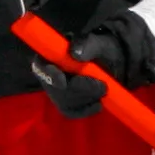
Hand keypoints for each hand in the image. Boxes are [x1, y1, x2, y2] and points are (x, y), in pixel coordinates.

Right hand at [35, 11, 154, 117]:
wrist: (113, 62)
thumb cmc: (104, 49)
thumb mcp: (100, 43)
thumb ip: (87, 45)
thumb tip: (74, 53)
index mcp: (52, 53)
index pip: (40, 66)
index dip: (49, 75)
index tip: (63, 82)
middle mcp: (48, 72)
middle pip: (53, 88)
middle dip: (78, 90)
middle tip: (102, 87)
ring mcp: (55, 89)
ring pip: (62, 101)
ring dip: (86, 98)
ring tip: (104, 90)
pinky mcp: (65, 103)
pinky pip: (70, 112)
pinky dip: (86, 110)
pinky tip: (98, 104)